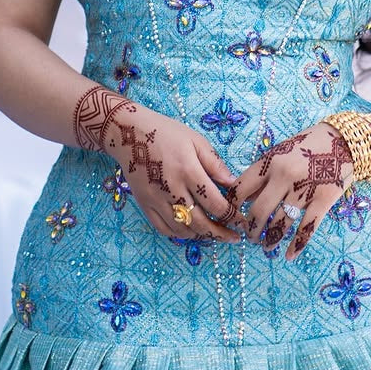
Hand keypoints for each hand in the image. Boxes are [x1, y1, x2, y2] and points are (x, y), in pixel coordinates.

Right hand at [72, 84, 241, 242]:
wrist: (129, 134)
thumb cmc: (166, 133)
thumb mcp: (195, 141)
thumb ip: (215, 164)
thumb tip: (233, 184)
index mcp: (188, 171)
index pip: (216, 204)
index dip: (232, 216)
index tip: (242, 221)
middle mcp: (172, 190)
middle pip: (201, 223)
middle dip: (221, 233)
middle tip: (234, 237)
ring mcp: (156, 200)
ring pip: (183, 230)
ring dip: (201, 235)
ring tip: (215, 233)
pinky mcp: (145, 205)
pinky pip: (164, 229)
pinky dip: (180, 234)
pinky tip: (191, 230)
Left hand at [229, 119, 354, 259]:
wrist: (345, 140)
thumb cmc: (308, 144)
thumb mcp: (281, 151)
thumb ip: (263, 173)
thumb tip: (243, 198)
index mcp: (269, 161)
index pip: (241, 189)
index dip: (232, 207)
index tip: (232, 218)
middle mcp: (284, 176)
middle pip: (259, 212)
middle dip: (251, 230)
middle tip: (250, 238)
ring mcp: (304, 190)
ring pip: (280, 224)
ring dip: (270, 240)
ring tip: (266, 246)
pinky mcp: (324, 200)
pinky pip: (306, 229)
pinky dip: (296, 246)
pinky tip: (289, 255)